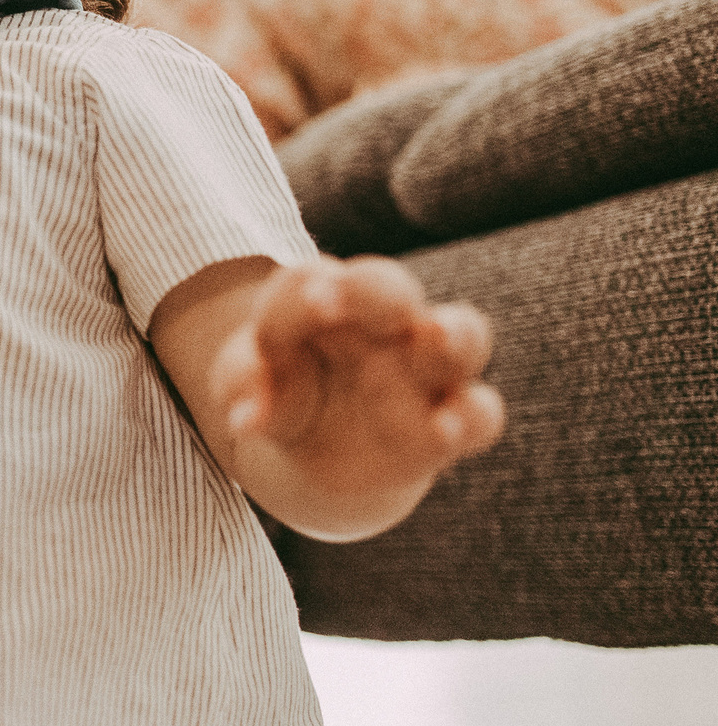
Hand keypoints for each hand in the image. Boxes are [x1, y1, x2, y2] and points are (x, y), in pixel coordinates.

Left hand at [210, 257, 504, 538]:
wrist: (315, 445)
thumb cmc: (278, 392)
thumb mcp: (246, 386)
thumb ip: (247, 389)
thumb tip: (245, 419)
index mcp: (325, 301)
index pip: (312, 281)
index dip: (307, 291)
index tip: (309, 302)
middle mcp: (382, 325)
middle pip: (392, 290)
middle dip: (376, 293)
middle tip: (351, 303)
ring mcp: (422, 372)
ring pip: (461, 336)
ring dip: (451, 335)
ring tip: (433, 335)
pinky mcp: (446, 424)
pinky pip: (480, 414)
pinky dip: (470, 417)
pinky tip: (444, 429)